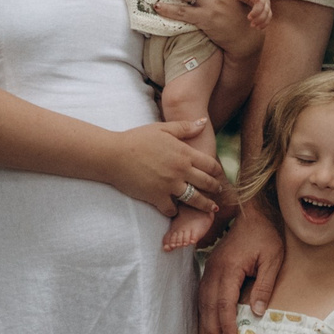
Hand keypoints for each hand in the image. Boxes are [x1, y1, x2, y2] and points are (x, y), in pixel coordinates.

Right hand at [111, 119, 226, 219]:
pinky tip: (176, 210)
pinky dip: (175, 211)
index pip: (210, 164)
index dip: (217, 171)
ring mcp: (170, 185)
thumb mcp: (162, 128)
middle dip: (215, 189)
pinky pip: (172, 209)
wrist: (114, 155)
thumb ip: (184, 127)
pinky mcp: (157, 197)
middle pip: (206, 183)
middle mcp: (180, 170)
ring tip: (211, 209)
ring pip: (194, 199)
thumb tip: (203, 122)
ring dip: (204, 205)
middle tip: (218, 192)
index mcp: (184, 153)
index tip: (219, 175)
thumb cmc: (137, 139)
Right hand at [200, 205, 286, 333]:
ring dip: (206, 322)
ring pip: (202, 300)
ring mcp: (210, 267)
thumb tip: (257, 312)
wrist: (252, 213)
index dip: (226, 324)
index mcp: (229, 268)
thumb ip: (265, 285)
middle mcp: (214, 269)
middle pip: (208, 305)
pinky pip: (203, 293)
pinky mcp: (211, 267)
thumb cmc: (265, 235)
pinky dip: (205, 310)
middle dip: (211, 330)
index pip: (224, 303)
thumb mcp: (273, 259)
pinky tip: (209, 322)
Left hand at [233, 0, 271, 28]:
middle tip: (249, 18)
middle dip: (256, 12)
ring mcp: (266, 4)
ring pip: (267, 12)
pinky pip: (269, 17)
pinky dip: (265, 23)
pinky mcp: (267, 10)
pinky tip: (258, 28)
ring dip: (260, 19)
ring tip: (252, 25)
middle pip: (262, 4)